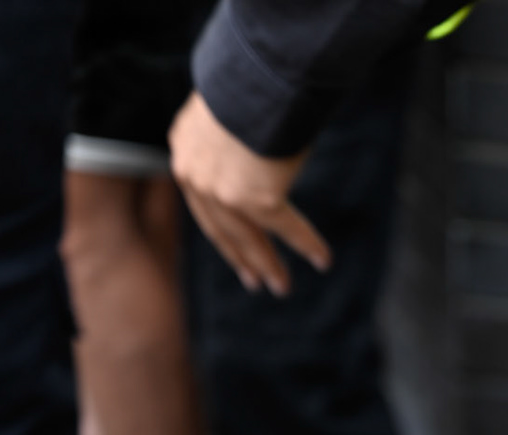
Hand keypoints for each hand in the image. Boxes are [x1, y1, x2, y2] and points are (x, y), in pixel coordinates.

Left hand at [168, 92, 328, 294]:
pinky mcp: (254, 197)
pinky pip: (286, 227)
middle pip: (219, 227)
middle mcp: (194, 174)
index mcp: (184, 149)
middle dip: (239, 257)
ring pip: (246, 237)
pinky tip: (323, 259)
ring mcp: (221, 190)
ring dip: (267, 264)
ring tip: (281, 286)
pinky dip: (306, 244)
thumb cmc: (250, 82)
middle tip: (254, 281)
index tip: (234, 249)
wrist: (256, 75)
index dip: (221, 228)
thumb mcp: (229, 109)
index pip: (201, 199)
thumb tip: (254, 145)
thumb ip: (231, 136)